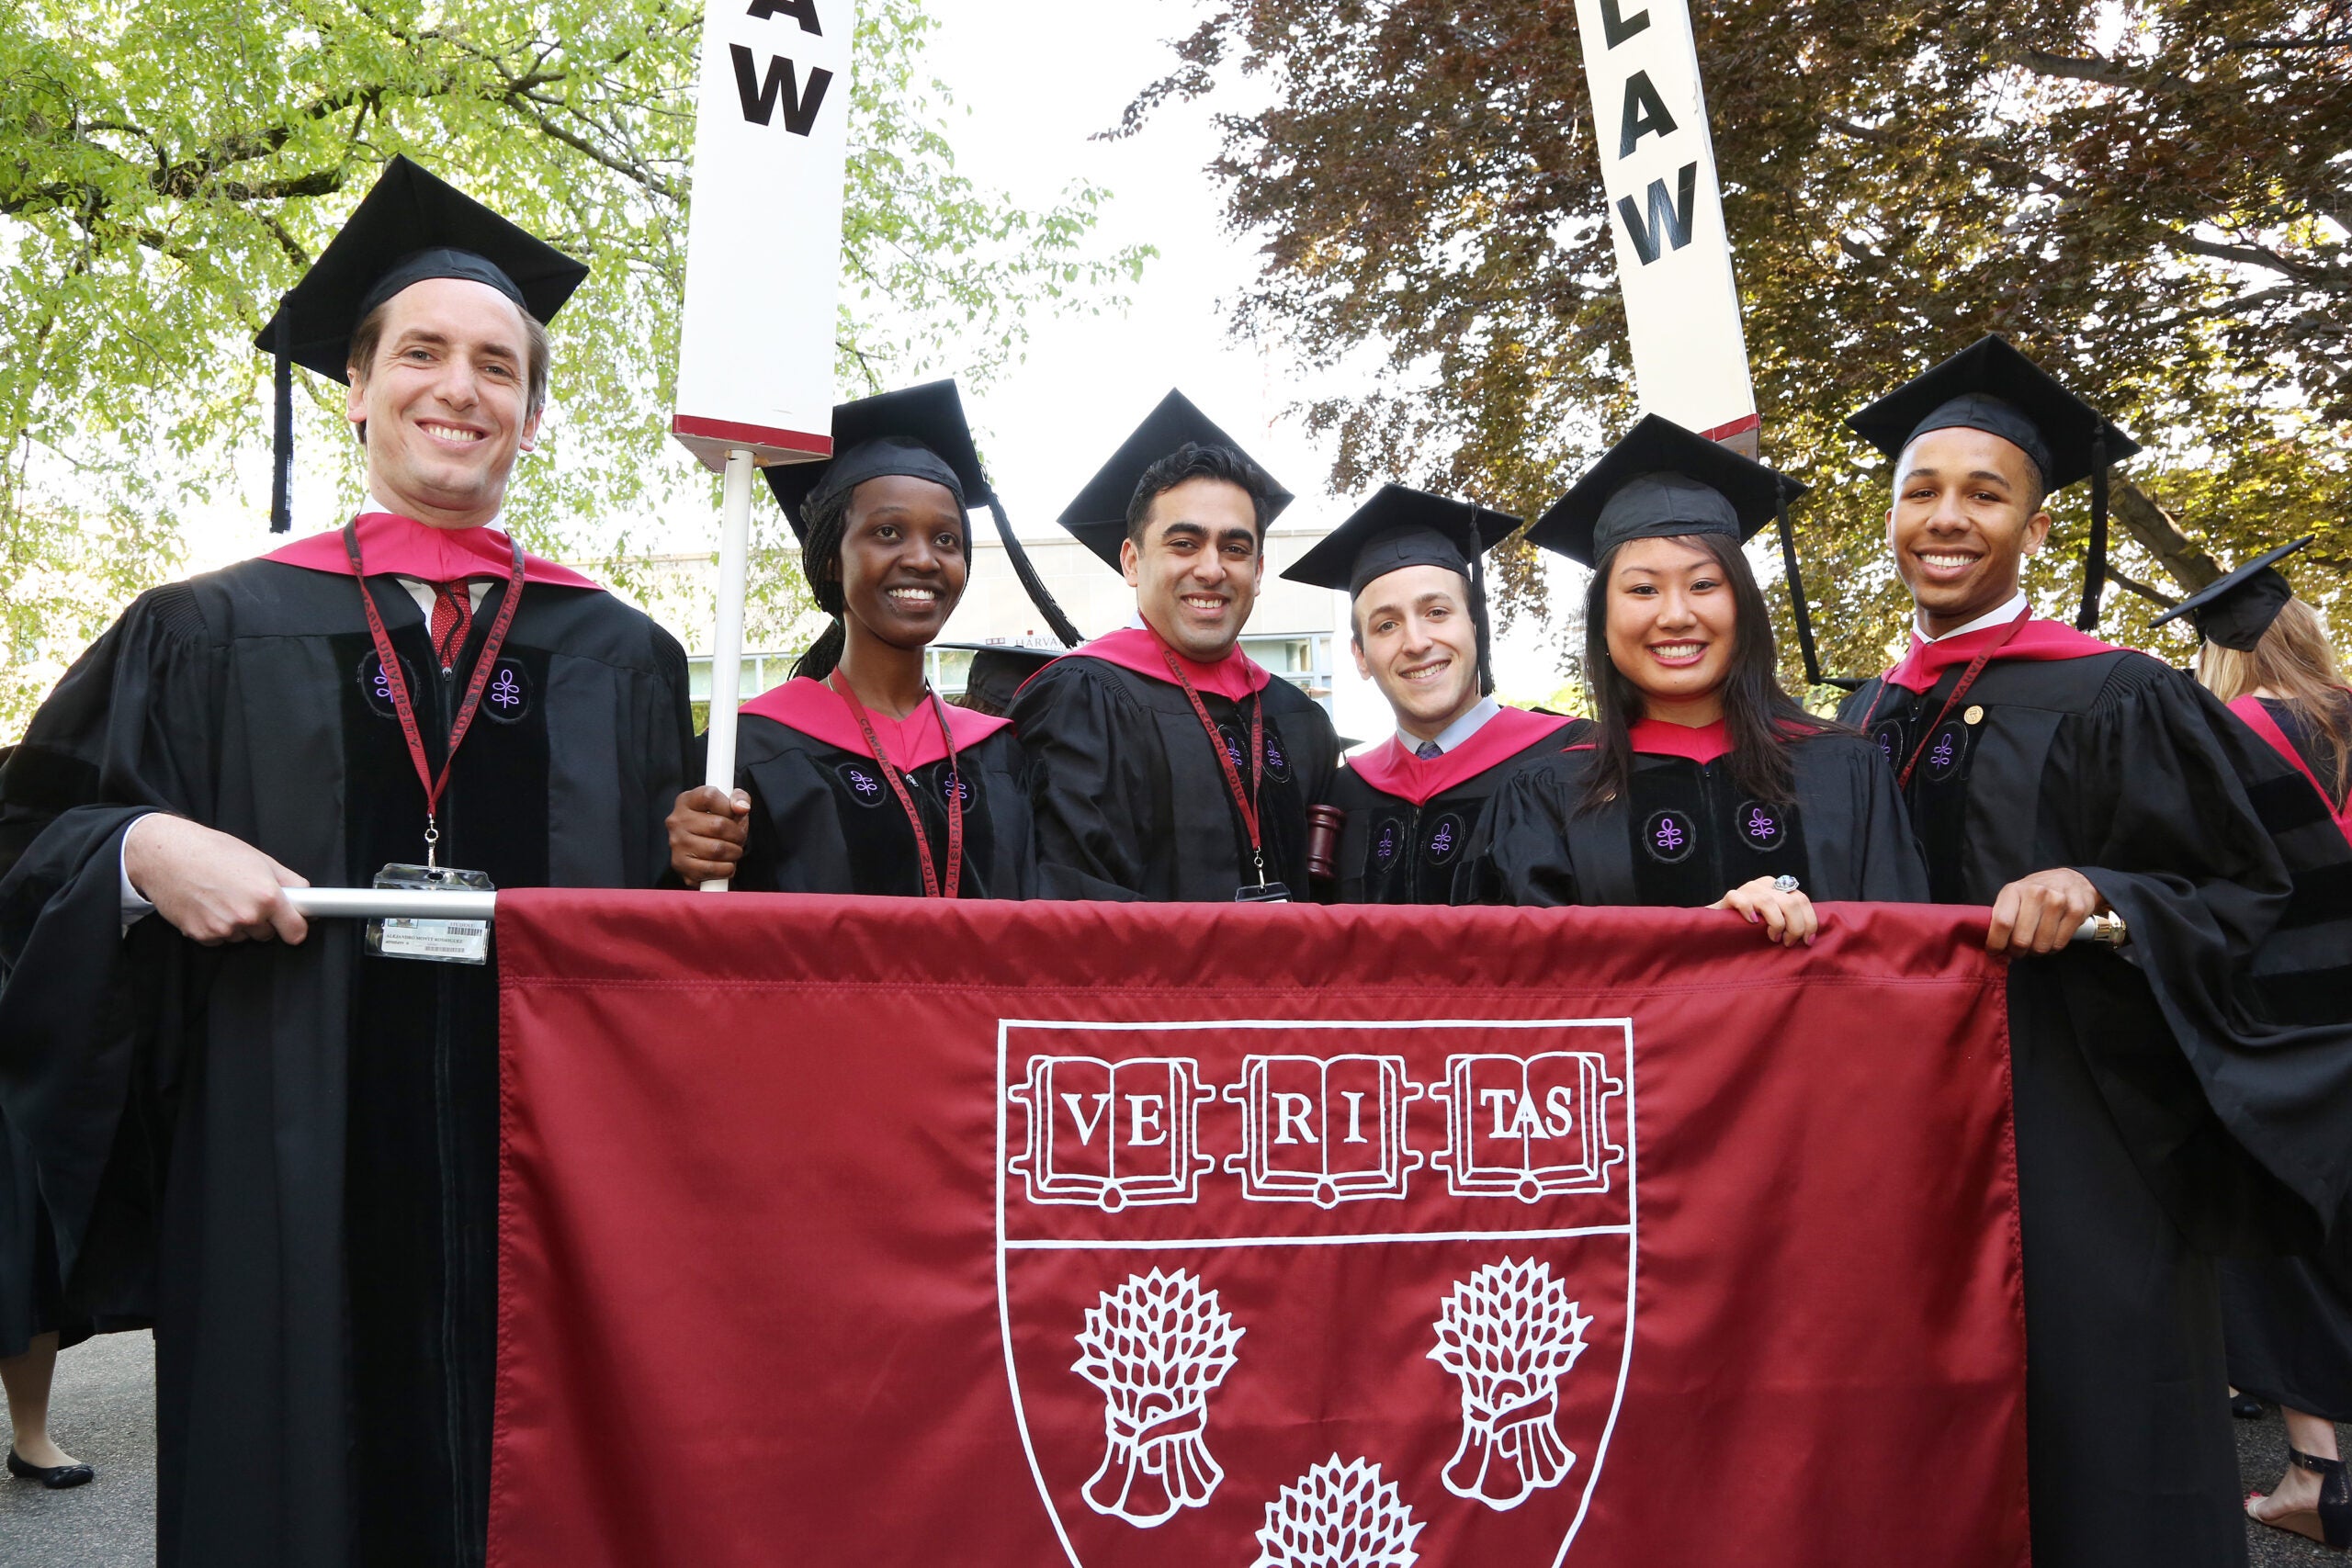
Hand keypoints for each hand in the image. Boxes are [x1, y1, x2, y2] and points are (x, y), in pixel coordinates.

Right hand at [122, 814, 309, 944]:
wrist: (165, 855)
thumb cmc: (211, 851)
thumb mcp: (259, 859)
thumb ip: (288, 880)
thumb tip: (305, 895)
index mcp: (266, 897)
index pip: (296, 931)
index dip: (297, 927)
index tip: (295, 924)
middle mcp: (247, 916)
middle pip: (268, 934)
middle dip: (263, 920)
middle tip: (246, 896)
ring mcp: (223, 929)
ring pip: (243, 937)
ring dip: (239, 924)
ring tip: (223, 897)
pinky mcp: (201, 936)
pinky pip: (220, 939)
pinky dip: (217, 928)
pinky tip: (208, 906)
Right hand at [668, 785, 748, 883]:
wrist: (700, 850)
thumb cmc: (716, 823)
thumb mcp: (728, 804)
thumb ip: (740, 798)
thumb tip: (742, 807)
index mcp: (686, 801)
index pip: (710, 797)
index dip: (729, 807)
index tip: (734, 815)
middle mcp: (677, 821)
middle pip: (718, 825)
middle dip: (737, 834)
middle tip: (739, 838)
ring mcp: (676, 843)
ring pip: (717, 849)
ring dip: (734, 853)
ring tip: (733, 850)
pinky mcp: (680, 864)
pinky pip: (712, 869)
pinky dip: (726, 869)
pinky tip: (726, 863)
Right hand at [1712, 877, 1815, 946]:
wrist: (1720, 924)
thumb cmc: (1752, 926)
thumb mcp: (1775, 920)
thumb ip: (1791, 920)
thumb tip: (1811, 937)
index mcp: (1779, 887)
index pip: (1802, 899)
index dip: (1809, 921)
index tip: (1808, 941)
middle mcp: (1765, 885)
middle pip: (1790, 902)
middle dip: (1795, 926)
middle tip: (1789, 942)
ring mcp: (1747, 889)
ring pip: (1769, 902)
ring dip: (1776, 923)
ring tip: (1774, 938)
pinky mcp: (1729, 897)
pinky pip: (1740, 900)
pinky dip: (1748, 911)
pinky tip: (1752, 923)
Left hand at [1986, 867, 2102, 955]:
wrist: (2069, 880)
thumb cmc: (2035, 894)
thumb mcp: (2013, 898)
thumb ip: (2001, 920)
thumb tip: (1995, 952)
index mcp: (2014, 890)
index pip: (2002, 923)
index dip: (1996, 943)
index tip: (1994, 952)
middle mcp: (2036, 893)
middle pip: (2021, 939)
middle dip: (2017, 952)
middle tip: (2018, 950)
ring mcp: (2058, 901)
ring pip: (2041, 946)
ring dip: (2036, 951)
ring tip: (2035, 943)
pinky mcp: (2077, 910)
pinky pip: (2059, 944)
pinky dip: (2052, 948)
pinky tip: (2051, 939)